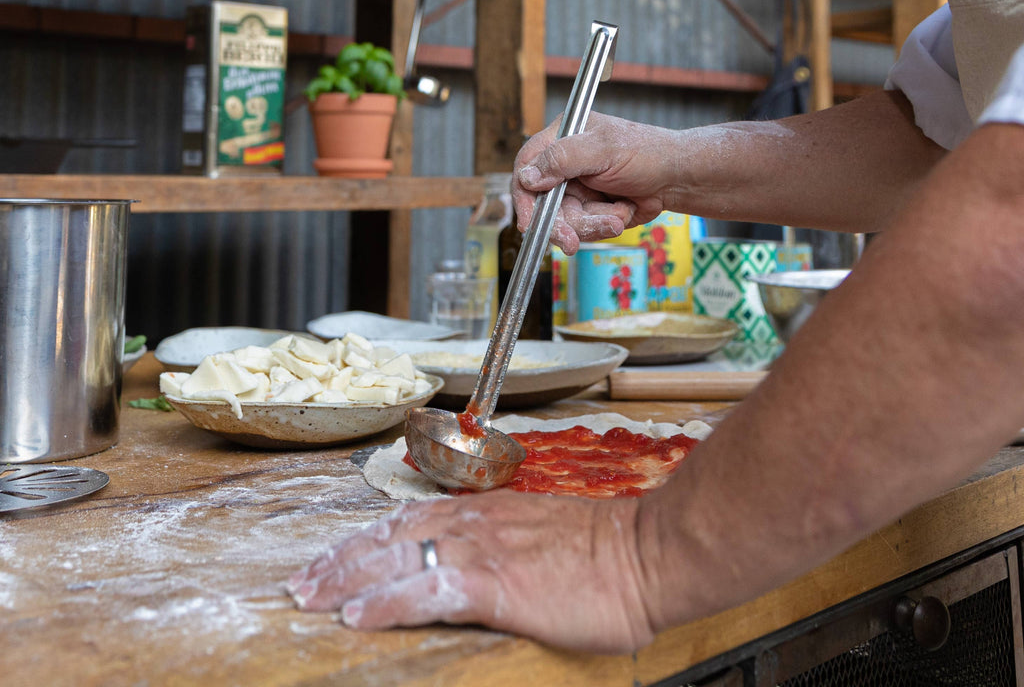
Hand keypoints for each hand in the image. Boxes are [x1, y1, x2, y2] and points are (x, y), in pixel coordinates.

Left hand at [287, 491, 657, 652]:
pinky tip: (360, 616)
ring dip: (347, 578)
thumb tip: (472, 565)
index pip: (407, 519)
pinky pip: (426, 591)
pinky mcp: (494, 584)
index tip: (332, 556)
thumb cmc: (602, 553)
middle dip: (341, 559)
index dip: (364, 539)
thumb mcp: (540, 537)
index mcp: (484, 512)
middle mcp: (473, 522)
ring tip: (312, 598)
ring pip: (396, 557)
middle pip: (389, 535)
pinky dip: (386, 603)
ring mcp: (481, 550)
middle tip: (301, 582)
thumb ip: (501, 543)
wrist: (644, 554)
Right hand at [512, 112, 678, 252]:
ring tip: (617, 216)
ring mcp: (578, 187)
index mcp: (562, 137)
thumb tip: (527, 176)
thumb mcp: (603, 150)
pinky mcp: (591, 208)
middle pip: (543, 202)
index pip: (528, 165)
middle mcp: (565, 164)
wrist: (677, 178)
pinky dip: (604, 224)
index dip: (524, 196)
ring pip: (565, 219)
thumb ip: (563, 159)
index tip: (529, 222)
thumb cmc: (647, 152)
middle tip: (571, 241)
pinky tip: (623, 210)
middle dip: (561, 223)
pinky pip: (584, 227)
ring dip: (591, 223)